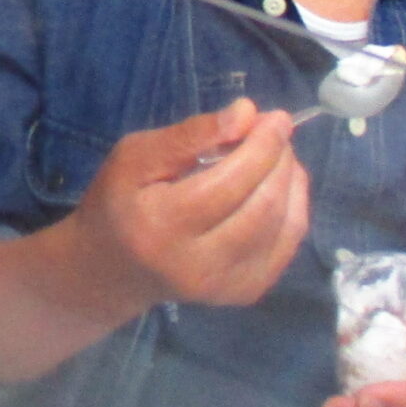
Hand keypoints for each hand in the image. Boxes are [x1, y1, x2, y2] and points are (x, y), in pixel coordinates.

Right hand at [74, 99, 310, 312]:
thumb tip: (247, 113)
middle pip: (261, 207)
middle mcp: (196, 265)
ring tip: (280, 155)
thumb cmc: (118, 202)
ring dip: (291, 183)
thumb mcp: (136, 156)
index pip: (229, 183)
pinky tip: (283, 187)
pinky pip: (285, 248)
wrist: (111, 269)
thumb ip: (190, 134)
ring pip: (281, 227)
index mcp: (162, 226)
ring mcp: (223, 286)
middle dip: (280, 161)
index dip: (261, 147)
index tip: (275, 117)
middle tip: (277, 131)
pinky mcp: (242, 293)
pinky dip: (294, 210)